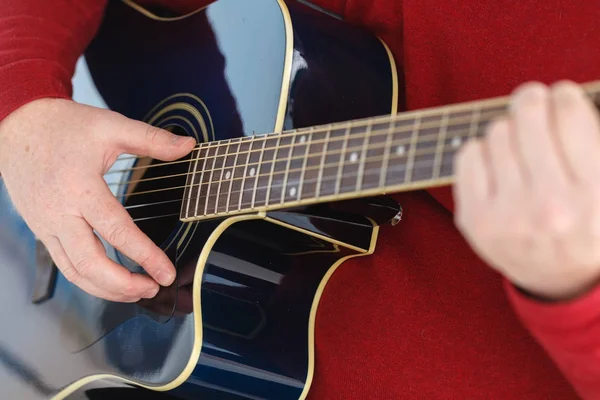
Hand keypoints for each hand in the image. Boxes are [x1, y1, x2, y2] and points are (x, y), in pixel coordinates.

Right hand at [0, 98, 195, 301]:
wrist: (17, 125)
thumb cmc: (63, 125)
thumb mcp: (111, 126)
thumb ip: (151, 139)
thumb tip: (189, 145)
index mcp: (81, 187)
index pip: (117, 231)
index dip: (145, 256)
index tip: (167, 272)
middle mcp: (60, 212)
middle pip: (91, 263)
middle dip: (124, 284)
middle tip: (154, 287)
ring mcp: (46, 225)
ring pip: (75, 272)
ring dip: (108, 289)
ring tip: (138, 290)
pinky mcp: (41, 230)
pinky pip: (65, 265)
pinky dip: (89, 280)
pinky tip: (111, 281)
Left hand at [454, 81, 599, 300]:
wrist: (560, 280)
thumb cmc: (589, 225)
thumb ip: (594, 144)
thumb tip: (562, 96)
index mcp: (594, 195)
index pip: (570, 116)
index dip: (564, 95)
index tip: (561, 95)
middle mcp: (549, 206)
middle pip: (528, 116)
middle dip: (532, 99)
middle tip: (534, 99)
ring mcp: (507, 215)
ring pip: (497, 131)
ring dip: (509, 128)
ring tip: (520, 142)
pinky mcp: (475, 220)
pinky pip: (468, 153)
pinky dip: (482, 149)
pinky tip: (497, 162)